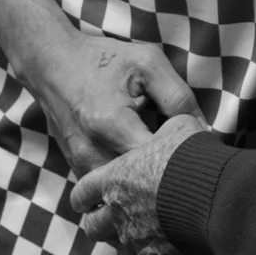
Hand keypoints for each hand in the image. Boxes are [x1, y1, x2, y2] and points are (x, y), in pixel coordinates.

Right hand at [21, 29, 202, 176]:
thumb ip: (177, 96)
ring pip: (119, 194)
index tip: (194, 155)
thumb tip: (205, 130)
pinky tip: (141, 174)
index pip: (155, 162)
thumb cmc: (102, 59)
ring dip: (143, 188)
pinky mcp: (76, 168)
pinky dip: (124, 187)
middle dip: (164, 181)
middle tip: (186, 170)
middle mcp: (91, 151)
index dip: (179, 161)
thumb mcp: (147, 62)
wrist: (50, 63)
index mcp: (110, 124)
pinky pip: (105, 190)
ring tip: (165, 174)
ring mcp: (80, 164)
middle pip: (137, 186)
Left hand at [70, 114, 209, 254]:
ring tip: (147, 240)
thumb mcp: (178, 127)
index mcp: (114, 179)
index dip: (86, 197)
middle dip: (101, 226)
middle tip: (116, 221)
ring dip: (131, 247)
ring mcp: (135, 241)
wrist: (212, 194)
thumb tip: (172, 128)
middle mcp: (118, 213)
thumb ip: (166, 131)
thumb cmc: (191, 157)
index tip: (88, 200)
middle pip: (93, 227)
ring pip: (121, 252)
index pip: (83, 192)